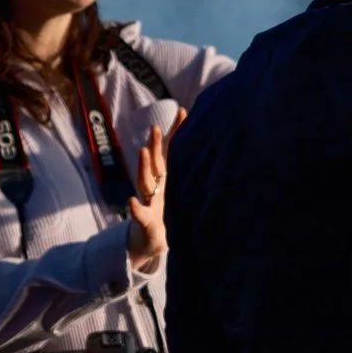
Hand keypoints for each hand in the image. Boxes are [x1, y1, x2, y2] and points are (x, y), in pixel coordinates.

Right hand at [126, 108, 186, 273]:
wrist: (154, 241)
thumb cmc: (173, 215)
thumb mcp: (186, 194)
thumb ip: (195, 174)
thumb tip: (220, 153)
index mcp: (167, 178)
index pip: (171, 150)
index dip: (176, 132)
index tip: (182, 111)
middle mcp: (156, 186)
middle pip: (155, 161)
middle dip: (156, 144)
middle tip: (156, 126)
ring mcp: (149, 201)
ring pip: (145, 181)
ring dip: (143, 166)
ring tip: (143, 152)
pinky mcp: (145, 221)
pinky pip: (139, 214)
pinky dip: (135, 208)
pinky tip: (131, 201)